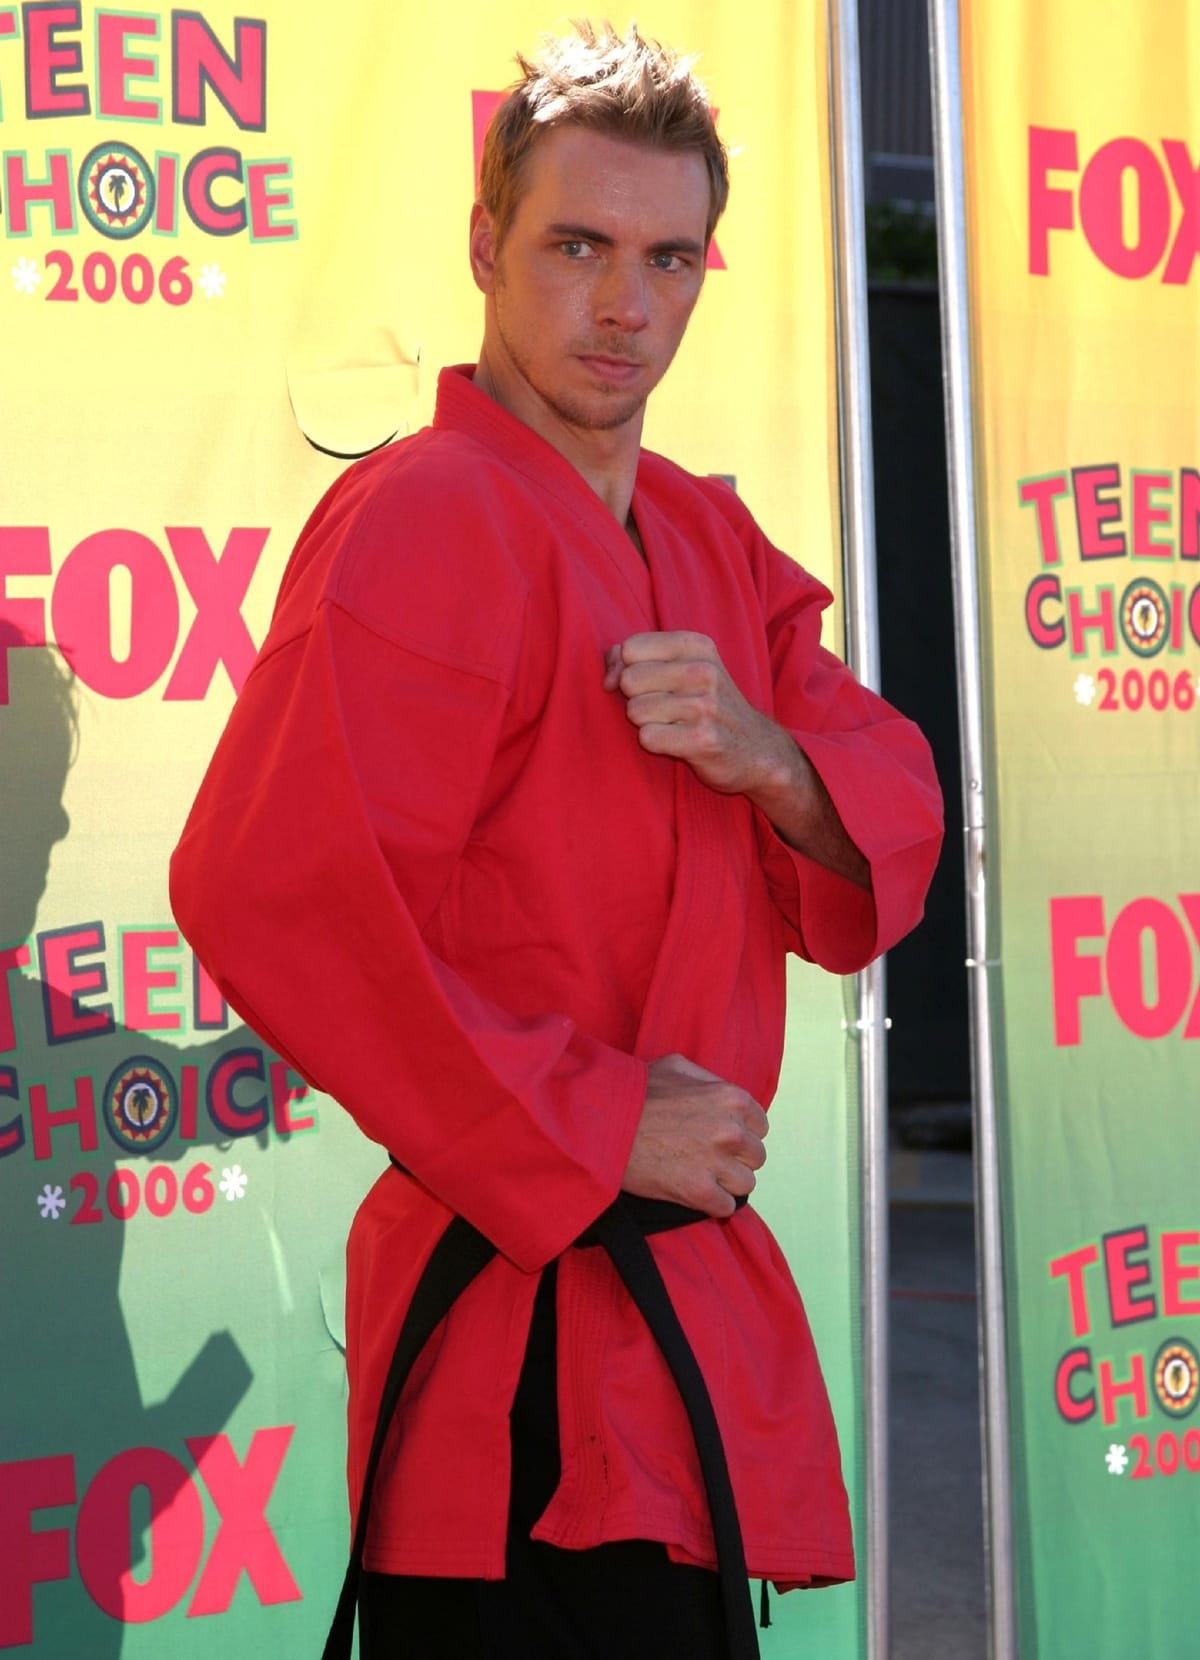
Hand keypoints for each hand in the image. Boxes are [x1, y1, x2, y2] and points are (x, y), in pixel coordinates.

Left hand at [604, 631, 792, 796]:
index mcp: (696, 645)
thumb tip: (607, 677)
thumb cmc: (707, 706)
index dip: (624, 670)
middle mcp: (703, 671)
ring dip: (647, 724)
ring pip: (636, 711)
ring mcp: (705, 705)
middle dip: (638, 699)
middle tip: (665, 709)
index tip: (644, 685)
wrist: (756, 749)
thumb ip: (634, 659)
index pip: (630, 648)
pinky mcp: (703, 740)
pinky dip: (656, 744)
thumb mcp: (681, 668)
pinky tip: (678, 743)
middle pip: (629, 680)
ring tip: (674, 726)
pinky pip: (648, 737)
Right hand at [622, 1053, 767, 1217]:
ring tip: (703, 1177)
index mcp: (731, 1098)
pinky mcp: (699, 1192)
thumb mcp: (676, 1066)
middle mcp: (731, 1130)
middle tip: (711, 1159)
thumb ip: (708, 1078)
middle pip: (756, 1157)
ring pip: (745, 1184)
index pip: (760, 1126)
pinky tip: (693, 1192)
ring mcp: (716, 1163)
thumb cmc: (636, 1092)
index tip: (724, 1140)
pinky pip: (726, 1208)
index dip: (743, 1133)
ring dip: (726, 1184)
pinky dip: (712, 1205)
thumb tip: (721, 1092)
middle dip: (736, 1159)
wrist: (603, 1123)